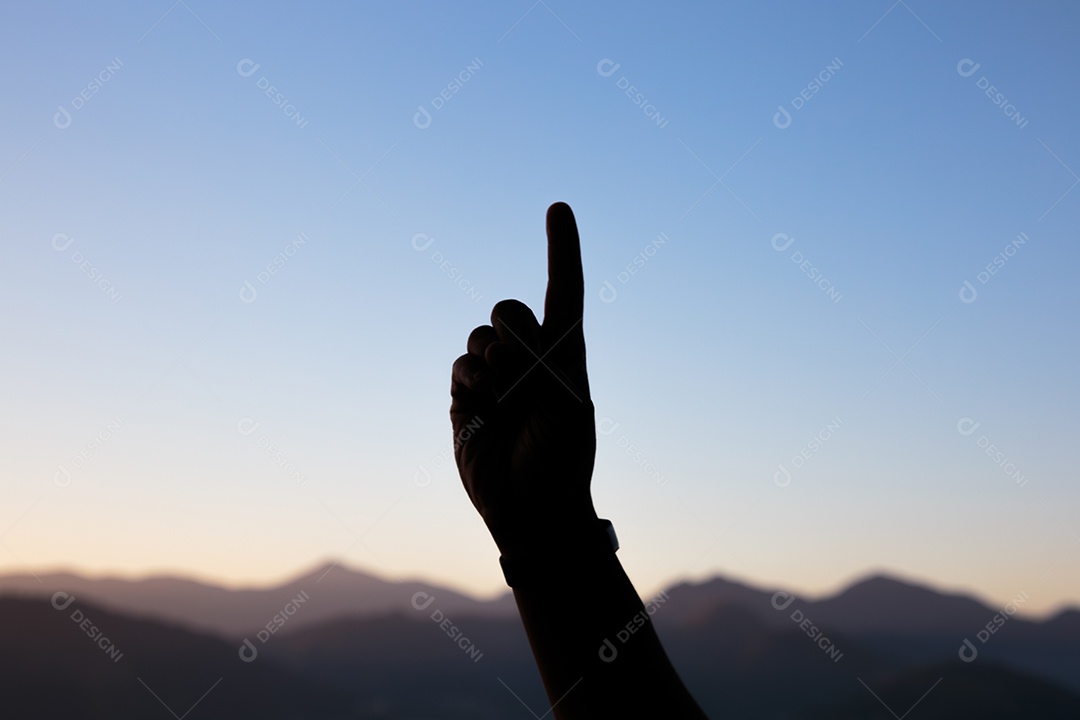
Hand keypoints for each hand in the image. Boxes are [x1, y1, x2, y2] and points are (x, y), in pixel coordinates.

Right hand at [450, 202, 596, 554]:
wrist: (531, 508)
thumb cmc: (561, 459)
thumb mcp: (567, 406)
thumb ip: (538, 364)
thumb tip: (493, 349)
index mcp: (566, 353)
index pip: (565, 290)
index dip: (562, 249)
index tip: (558, 207)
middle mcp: (530, 356)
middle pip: (509, 308)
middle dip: (514, 333)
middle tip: (524, 376)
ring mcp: (495, 375)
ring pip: (479, 336)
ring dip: (491, 363)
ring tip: (505, 400)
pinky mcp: (466, 394)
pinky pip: (459, 363)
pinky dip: (470, 380)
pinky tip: (481, 407)